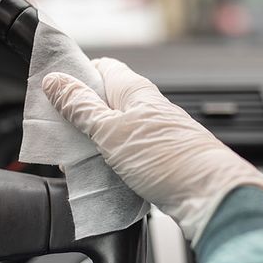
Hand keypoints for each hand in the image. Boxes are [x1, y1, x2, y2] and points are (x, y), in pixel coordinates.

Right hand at [43, 58, 262, 242]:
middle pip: (103, 102)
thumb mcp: (111, 131)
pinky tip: (99, 175)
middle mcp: (145, 108)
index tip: (52, 94)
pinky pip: (124, 154)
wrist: (209, 195)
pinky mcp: (157, 159)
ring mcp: (153, 133)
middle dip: (78, 117)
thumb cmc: (168, 159)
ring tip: (74, 161)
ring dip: (91, 144)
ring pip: (112, 131)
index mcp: (134, 90)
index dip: (75, 76)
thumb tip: (55, 81)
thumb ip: (80, 107)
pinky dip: (108, 162)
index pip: (100, 68)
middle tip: (59, 136)